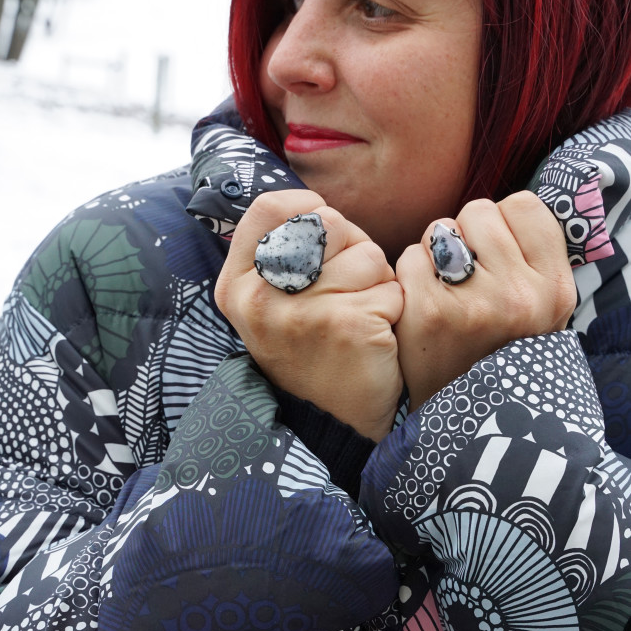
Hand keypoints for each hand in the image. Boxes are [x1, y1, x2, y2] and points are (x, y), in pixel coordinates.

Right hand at [214, 190, 403, 440]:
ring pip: (367, 255)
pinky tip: (374, 339)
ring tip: (359, 319)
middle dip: (352, 249)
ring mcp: (302, 312)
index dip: (306, 208)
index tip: (324, 230)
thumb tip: (314, 205)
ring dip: (378, 283)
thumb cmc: (311, 352)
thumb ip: (280, 255)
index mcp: (237, 287)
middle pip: (328, 223)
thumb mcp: (272, 306)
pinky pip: (391, 288)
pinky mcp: (347, 325)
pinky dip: (394, 310)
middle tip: (345, 293)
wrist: (332, 425)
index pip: (268, 208)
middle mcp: (261, 297)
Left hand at [395, 192, 576, 410]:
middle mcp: (519, 296)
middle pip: (478, 211)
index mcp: (553, 290)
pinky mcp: (429, 313)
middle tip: (464, 277)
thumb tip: (504, 211)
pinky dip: (409, 277)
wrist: (460, 418)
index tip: (494, 251)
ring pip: (441, 229)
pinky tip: (420, 306)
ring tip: (443, 291)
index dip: (502, 222)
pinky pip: (410, 257)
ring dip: (435, 253)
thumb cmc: (493, 351)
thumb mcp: (536, 310)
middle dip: (465, 235)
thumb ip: (528, 258)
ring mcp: (474, 304)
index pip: (525, 206)